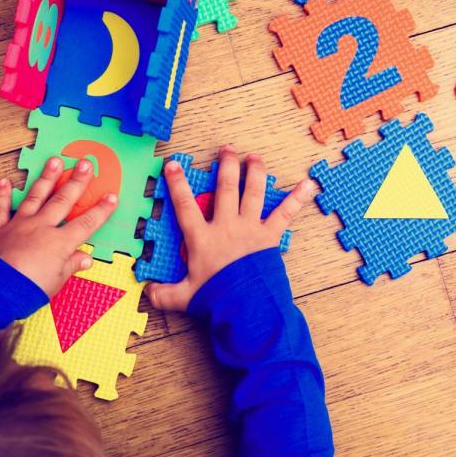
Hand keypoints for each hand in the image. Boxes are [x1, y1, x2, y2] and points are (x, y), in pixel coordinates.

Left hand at [0, 157, 117, 296]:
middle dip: (77, 181)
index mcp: (59, 243)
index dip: (101, 210)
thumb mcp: (57, 281)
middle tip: (85, 163)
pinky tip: (6, 182)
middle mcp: (41, 228)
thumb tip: (85, 258)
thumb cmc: (29, 289)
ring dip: (46, 178)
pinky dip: (2, 195)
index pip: (86, 223)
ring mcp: (19, 225)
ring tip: (54, 161)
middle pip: (63, 201)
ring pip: (35, 197)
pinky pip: (1, 209)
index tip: (112, 196)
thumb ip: (71, 265)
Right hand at [146, 145, 314, 311]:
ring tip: (255, 157)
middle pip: (225, 189)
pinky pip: (285, 214)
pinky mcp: (270, 236)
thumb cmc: (216, 299)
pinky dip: (297, 199)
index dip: (177, 184)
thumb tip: (147, 293)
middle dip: (226, 166)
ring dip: (254, 172)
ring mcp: (250, 228)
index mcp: (202, 238)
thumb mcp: (185, 297)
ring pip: (252, 193)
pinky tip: (308, 185)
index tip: (173, 164)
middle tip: (227, 149)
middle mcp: (226, 226)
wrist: (247, 307)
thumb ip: (164, 293)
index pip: (185, 205)